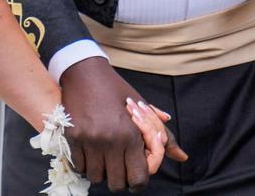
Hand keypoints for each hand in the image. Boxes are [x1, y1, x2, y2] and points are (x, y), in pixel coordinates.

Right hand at [60, 58, 186, 191]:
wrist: (84, 71)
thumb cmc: (116, 90)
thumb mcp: (143, 109)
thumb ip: (163, 136)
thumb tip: (182, 156)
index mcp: (131, 134)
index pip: (140, 178)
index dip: (139, 180)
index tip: (134, 172)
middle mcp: (111, 140)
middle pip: (118, 183)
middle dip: (120, 178)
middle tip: (118, 165)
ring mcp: (90, 140)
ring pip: (96, 177)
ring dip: (101, 172)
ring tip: (103, 159)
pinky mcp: (72, 137)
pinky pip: (79, 167)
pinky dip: (85, 165)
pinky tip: (89, 154)